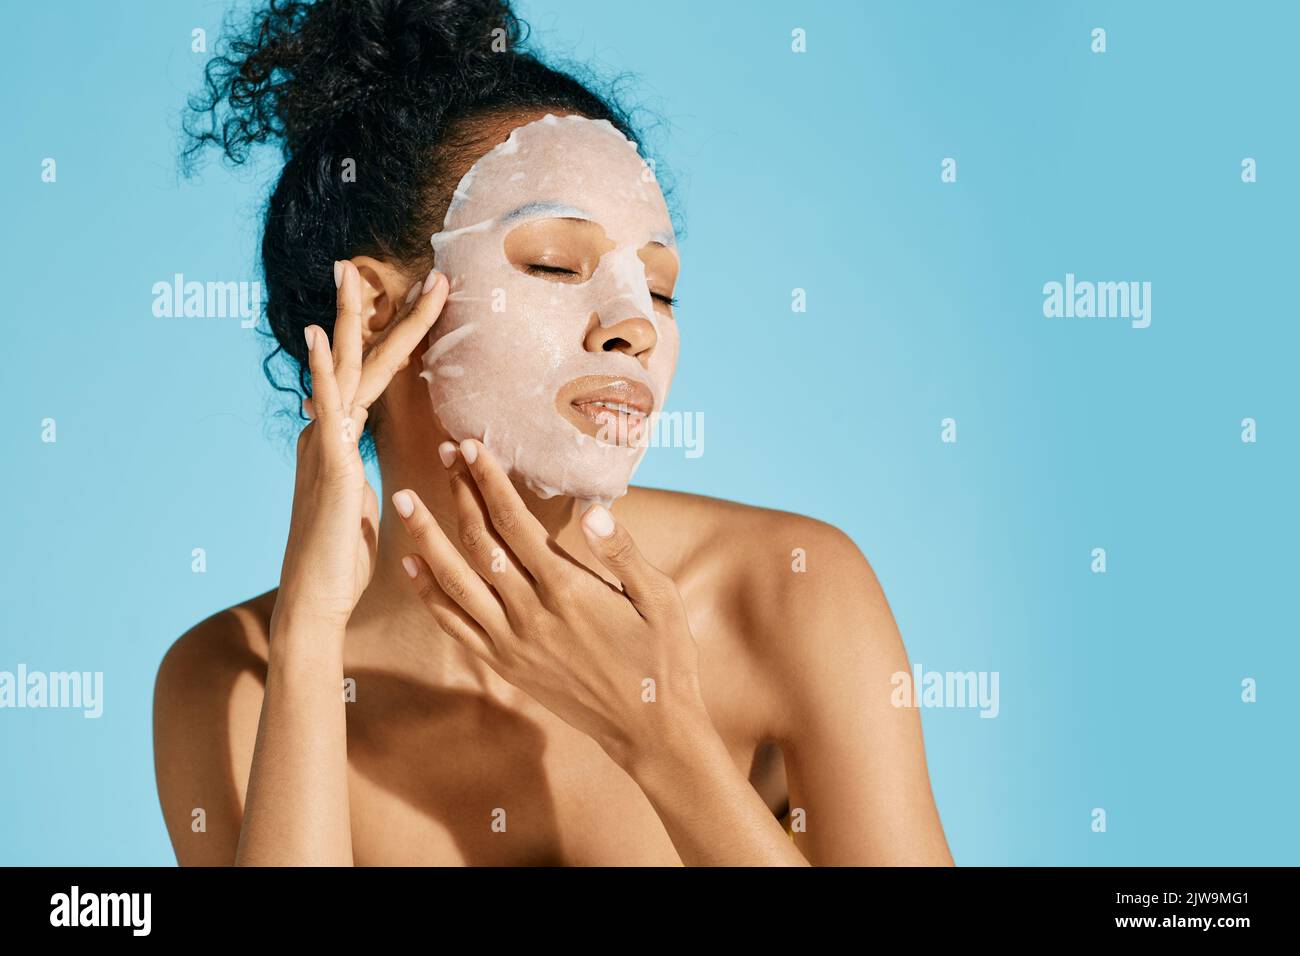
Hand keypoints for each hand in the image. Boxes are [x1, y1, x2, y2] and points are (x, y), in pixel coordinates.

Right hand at [272, 262, 446, 633]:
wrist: (317, 597)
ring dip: (348, 321)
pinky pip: (328, 409)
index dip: (392, 336)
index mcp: (340, 437)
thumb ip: (357, 470)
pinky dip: (321, 370)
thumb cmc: (340, 557)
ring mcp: (326, 444)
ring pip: (344, 371)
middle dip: (367, 311)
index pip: (372, 374)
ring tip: (349, 272)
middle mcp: (328, 432)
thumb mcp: (357, 502)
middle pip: (355, 359)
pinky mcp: (330, 465)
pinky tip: (318, 336)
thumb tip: (359, 453)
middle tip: (364, 261)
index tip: (412, 299)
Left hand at [390, 441, 710, 767]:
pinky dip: (429, 595)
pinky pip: (455, 625)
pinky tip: (412, 566)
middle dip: (458, 494)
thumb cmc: (663, 658)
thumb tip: (592, 510)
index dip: (490, 482)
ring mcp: (512, 642)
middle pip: (481, 542)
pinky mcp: (505, 665)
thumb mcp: (661, 599)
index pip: (516, 523)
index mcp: (568, 589)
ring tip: (404, 501)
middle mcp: (531, 613)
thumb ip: (624, 552)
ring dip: (427, 538)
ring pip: (456, 581)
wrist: (649, 728)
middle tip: (441, 454)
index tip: (470, 447)